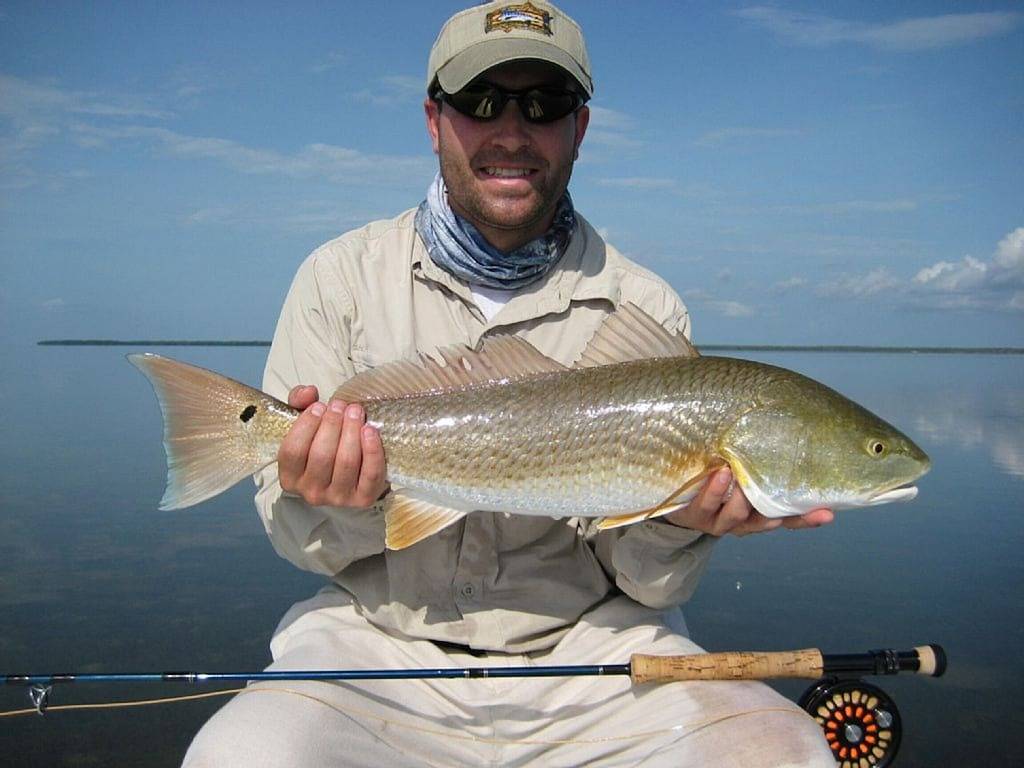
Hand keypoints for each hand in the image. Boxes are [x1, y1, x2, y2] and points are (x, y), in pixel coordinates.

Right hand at [277, 385, 387, 507]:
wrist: (347, 471)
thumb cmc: (320, 444)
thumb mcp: (303, 424)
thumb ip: (298, 403)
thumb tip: (308, 392)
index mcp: (290, 478)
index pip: (293, 452)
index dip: (306, 425)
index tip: (319, 406)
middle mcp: (311, 493)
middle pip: (321, 456)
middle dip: (332, 425)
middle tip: (341, 405)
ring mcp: (338, 498)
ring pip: (346, 462)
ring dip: (352, 431)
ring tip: (355, 412)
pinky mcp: (363, 498)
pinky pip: (371, 473)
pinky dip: (372, 450)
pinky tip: (370, 430)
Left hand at [665, 467, 833, 536]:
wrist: (676, 491)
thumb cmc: (717, 473)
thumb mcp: (740, 468)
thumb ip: (761, 459)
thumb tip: (790, 424)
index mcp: (758, 513)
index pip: (790, 518)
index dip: (808, 518)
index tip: (828, 512)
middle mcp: (742, 520)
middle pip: (764, 521)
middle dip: (774, 510)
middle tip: (778, 489)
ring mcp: (717, 519)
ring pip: (735, 515)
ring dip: (740, 497)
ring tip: (741, 473)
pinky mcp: (694, 514)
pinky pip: (705, 505)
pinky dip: (713, 491)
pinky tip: (719, 474)